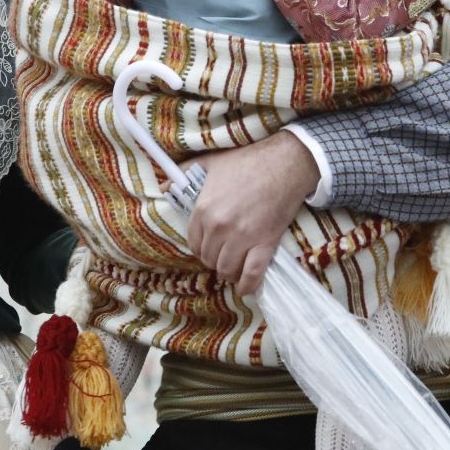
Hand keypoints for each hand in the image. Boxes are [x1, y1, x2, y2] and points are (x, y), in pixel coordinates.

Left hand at [185, 131, 319, 294]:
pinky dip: (247, 285)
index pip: (194, 244)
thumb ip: (184, 173)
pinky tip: (246, 288)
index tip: (210, 247)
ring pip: (227, 269)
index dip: (201, 248)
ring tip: (236, 266)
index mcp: (203, 210)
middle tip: (225, 254)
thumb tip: (164, 184)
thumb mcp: (210, 162)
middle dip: (215, 259)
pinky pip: (252, 274)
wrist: (285, 164)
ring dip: (230, 272)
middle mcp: (219, 227)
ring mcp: (242, 238)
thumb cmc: (248, 161)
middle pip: (210, 259)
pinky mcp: (265, 244)